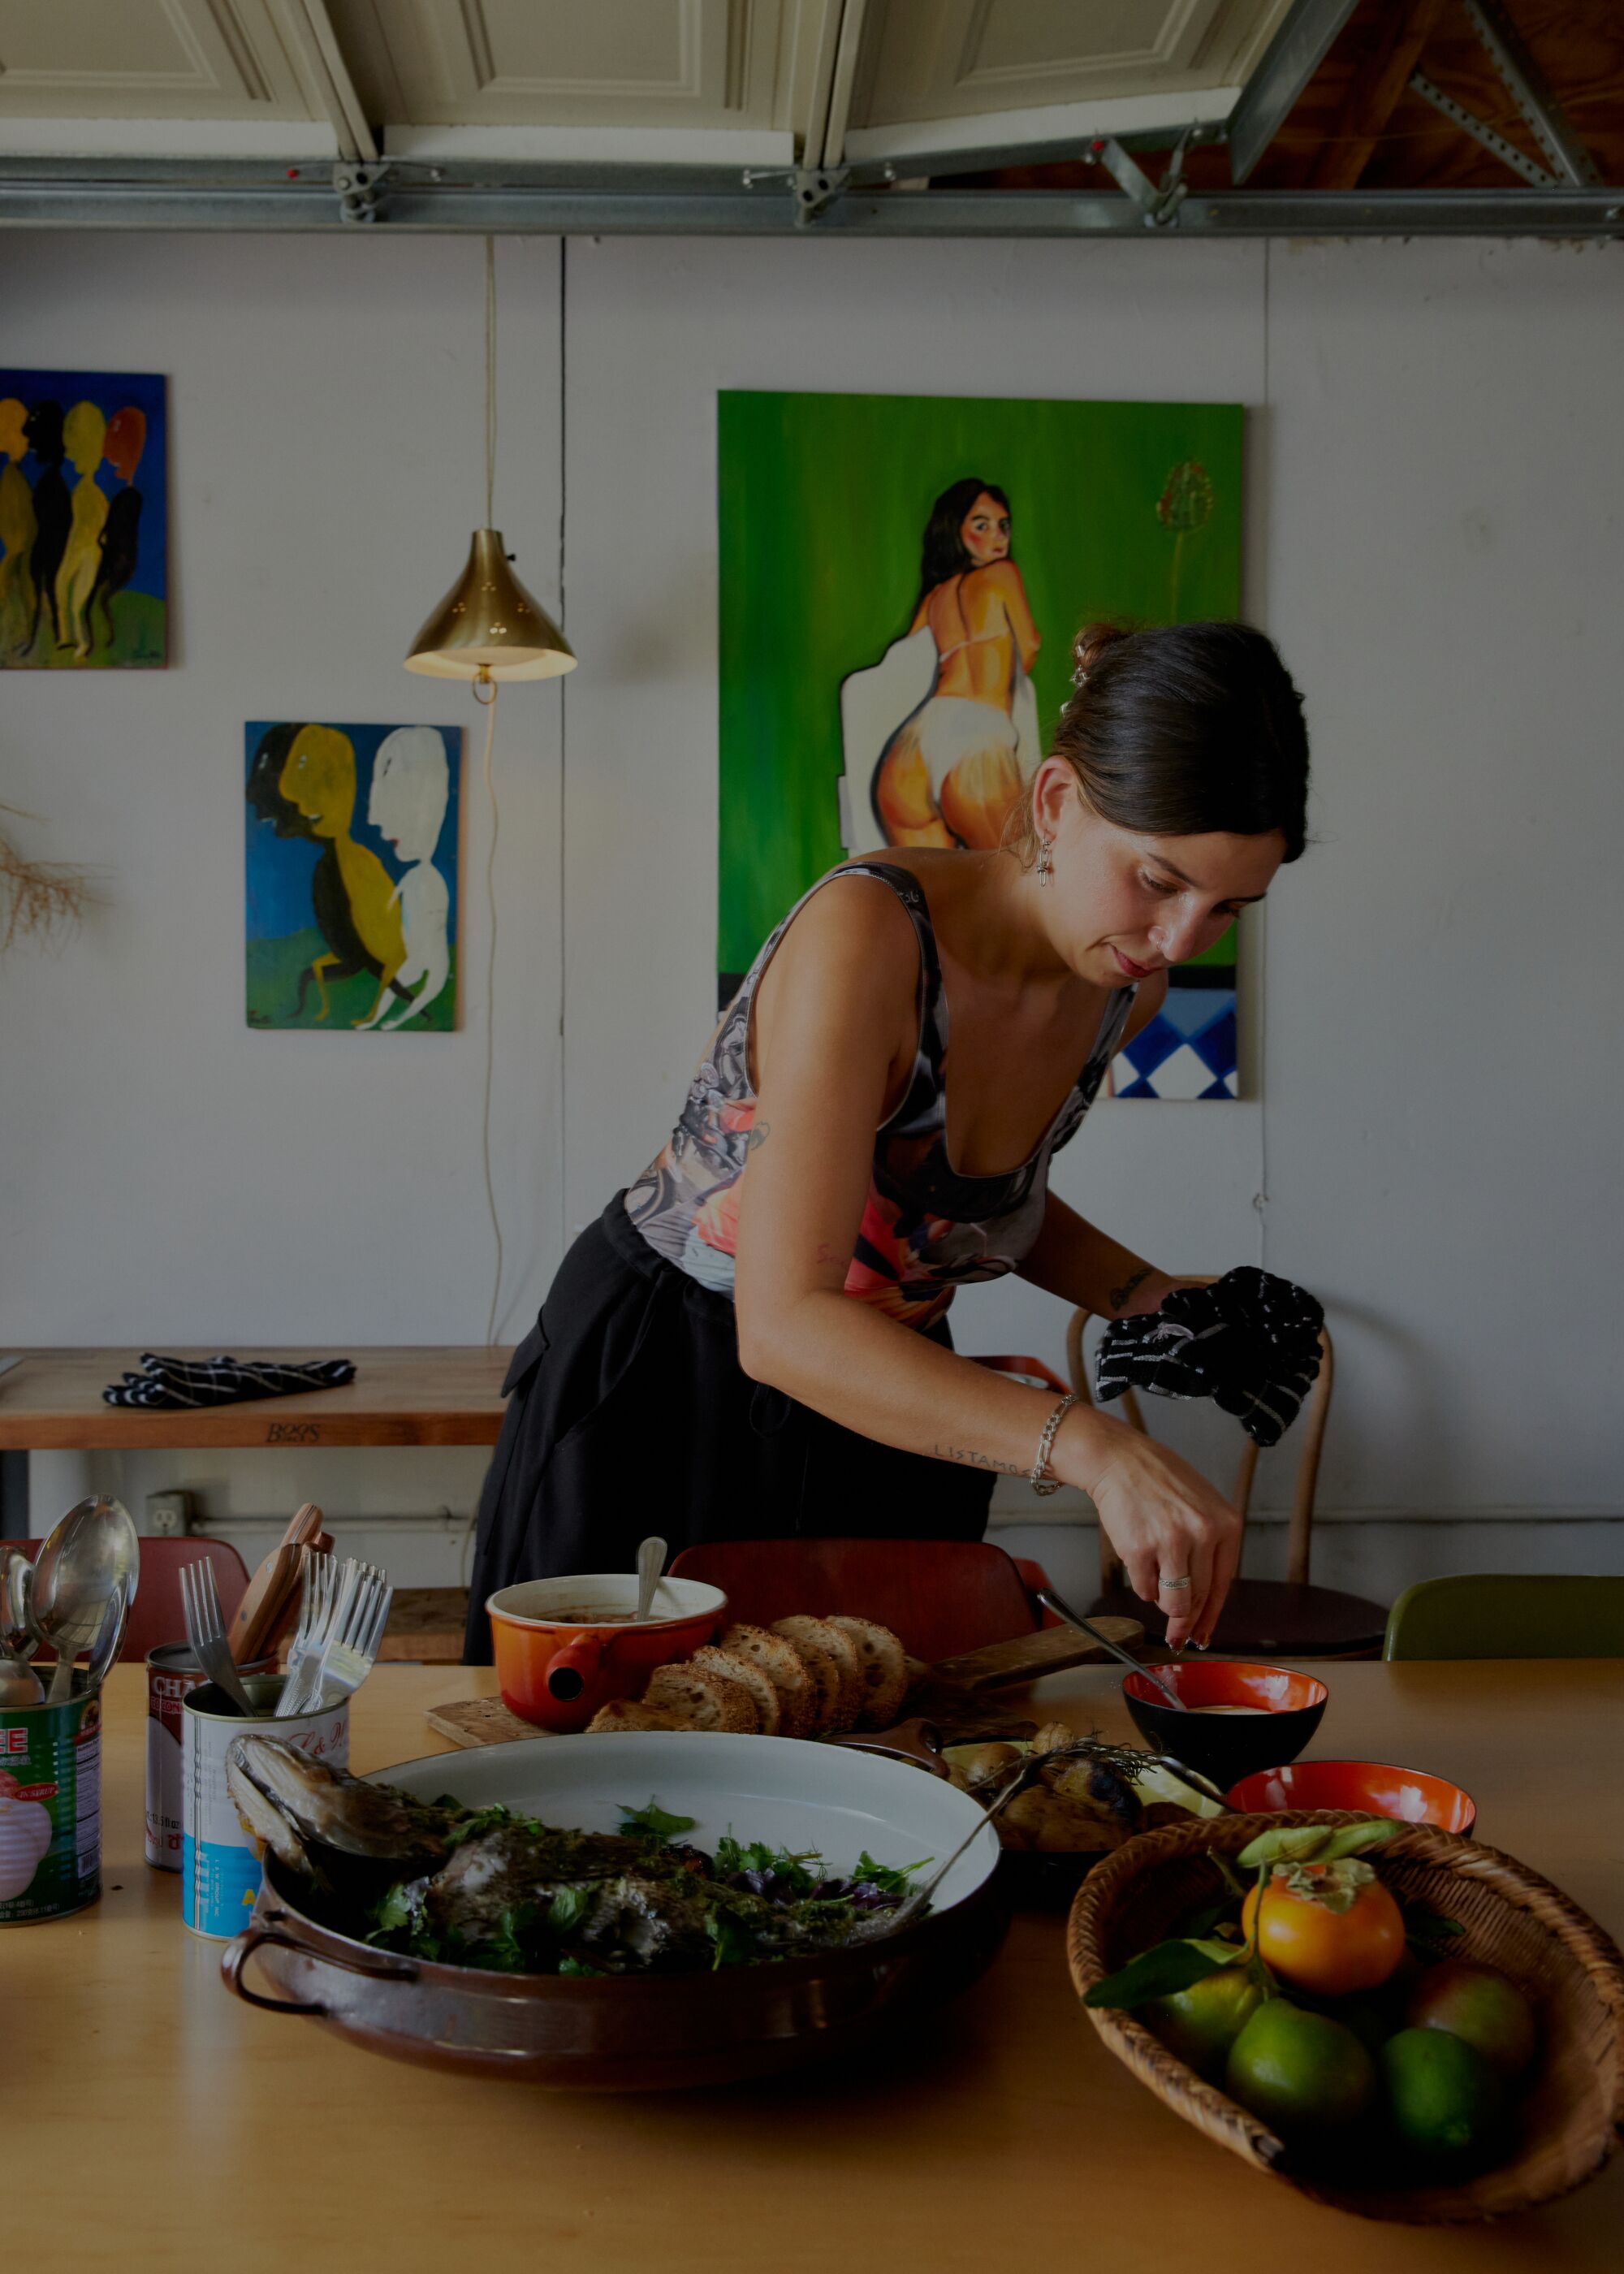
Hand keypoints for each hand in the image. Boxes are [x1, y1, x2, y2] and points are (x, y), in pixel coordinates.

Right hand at [1054, 1408, 1241, 1650]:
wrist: (1120, 1460)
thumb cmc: (1159, 1481)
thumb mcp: (1201, 1506)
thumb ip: (1209, 1548)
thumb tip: (1202, 1603)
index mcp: (1226, 1523)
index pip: (1223, 1585)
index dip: (1211, 1616)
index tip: (1203, 1635)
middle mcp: (1203, 1533)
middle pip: (1198, 1598)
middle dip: (1185, 1622)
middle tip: (1177, 1635)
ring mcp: (1171, 1542)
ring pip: (1172, 1601)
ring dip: (1163, 1605)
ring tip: (1156, 1588)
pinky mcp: (1139, 1549)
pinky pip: (1144, 1589)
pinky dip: (1142, 1586)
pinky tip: (1140, 1564)